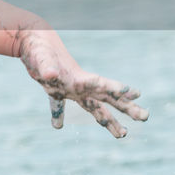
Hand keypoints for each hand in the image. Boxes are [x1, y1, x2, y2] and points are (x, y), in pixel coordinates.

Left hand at [16, 25, 148, 138]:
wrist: (29, 38)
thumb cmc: (37, 48)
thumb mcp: (42, 58)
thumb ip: (47, 67)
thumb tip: (50, 75)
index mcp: (79, 78)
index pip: (102, 85)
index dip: (117, 89)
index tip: (136, 93)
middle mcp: (79, 84)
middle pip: (108, 99)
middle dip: (127, 108)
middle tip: (145, 116)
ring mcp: (69, 87)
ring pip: (93, 108)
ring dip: (107, 120)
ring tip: (122, 135)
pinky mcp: (54, 89)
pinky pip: (58, 105)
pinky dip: (58, 114)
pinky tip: (57, 126)